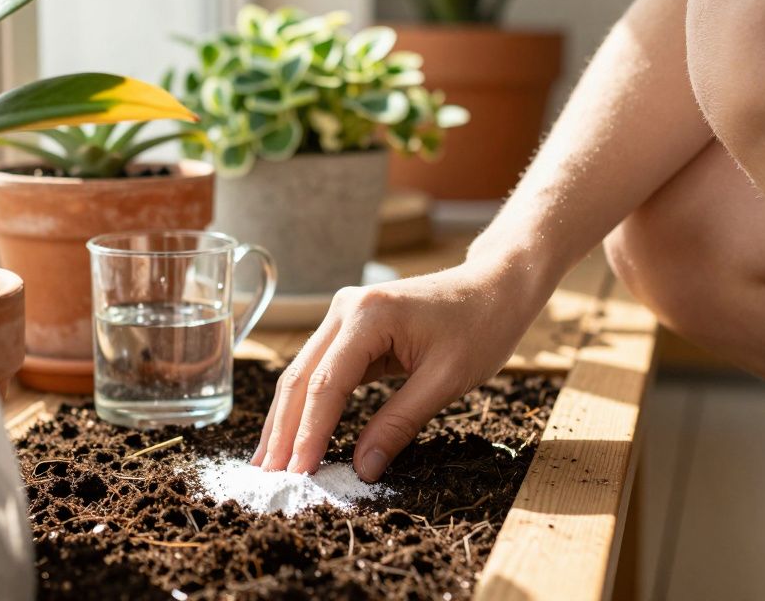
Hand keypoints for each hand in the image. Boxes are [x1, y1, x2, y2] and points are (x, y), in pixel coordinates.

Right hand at [249, 259, 544, 481]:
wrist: (495, 287)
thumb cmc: (480, 327)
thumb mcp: (446, 380)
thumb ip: (400, 423)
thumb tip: (362, 469)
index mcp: (369, 315)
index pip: (326, 383)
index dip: (309, 432)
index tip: (298, 472)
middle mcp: (346, 308)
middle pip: (301, 377)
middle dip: (283, 430)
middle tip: (269, 477)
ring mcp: (344, 315)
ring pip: (304, 374)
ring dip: (288, 420)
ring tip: (271, 464)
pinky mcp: (351, 328)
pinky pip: (322, 371)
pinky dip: (309, 405)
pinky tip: (296, 435)